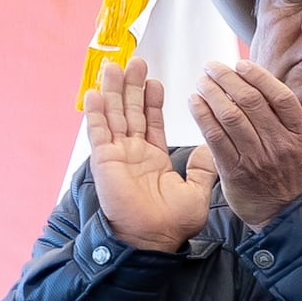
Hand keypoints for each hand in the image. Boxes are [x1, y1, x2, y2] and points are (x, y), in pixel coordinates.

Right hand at [80, 61, 216, 252]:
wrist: (154, 239)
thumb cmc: (172, 222)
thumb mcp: (195, 191)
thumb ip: (201, 168)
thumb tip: (208, 148)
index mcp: (154, 157)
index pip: (152, 121)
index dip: (152, 100)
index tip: (155, 79)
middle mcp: (133, 152)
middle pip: (130, 111)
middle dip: (132, 87)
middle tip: (135, 62)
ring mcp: (117, 154)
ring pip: (114, 115)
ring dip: (113, 91)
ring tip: (115, 66)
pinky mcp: (104, 160)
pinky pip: (98, 132)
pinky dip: (95, 112)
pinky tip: (93, 93)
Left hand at [187, 63, 301, 231]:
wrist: (288, 216)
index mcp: (301, 136)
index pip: (280, 98)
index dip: (259, 77)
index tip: (242, 65)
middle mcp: (279, 145)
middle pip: (251, 102)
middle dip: (228, 79)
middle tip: (212, 67)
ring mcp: (256, 158)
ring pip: (230, 117)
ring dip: (211, 94)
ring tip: (201, 81)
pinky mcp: (234, 170)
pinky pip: (215, 138)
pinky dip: (202, 117)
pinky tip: (194, 102)